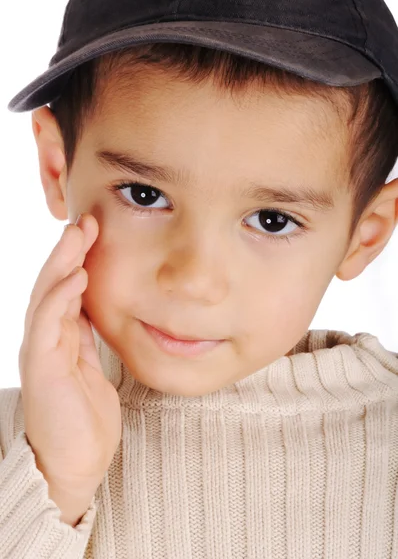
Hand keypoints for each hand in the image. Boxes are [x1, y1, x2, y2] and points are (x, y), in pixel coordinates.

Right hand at [19, 213, 121, 523]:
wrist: (75, 464)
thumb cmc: (85, 419)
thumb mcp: (90, 367)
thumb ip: (85, 337)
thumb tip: (89, 307)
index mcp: (59, 338)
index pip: (65, 290)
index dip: (77, 260)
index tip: (95, 232)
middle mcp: (45, 339)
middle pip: (52, 286)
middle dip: (67, 252)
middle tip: (85, 221)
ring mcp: (40, 352)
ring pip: (46, 297)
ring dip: (61, 264)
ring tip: (78, 236)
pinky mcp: (42, 368)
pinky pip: (48, 325)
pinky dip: (60, 298)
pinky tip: (75, 278)